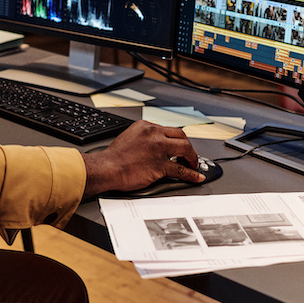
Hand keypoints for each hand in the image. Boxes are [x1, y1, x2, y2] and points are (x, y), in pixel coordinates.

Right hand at [81, 121, 204, 197]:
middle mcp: (154, 134)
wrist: (107, 168)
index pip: (167, 129)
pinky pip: (181, 169)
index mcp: (145, 126)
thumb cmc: (114, 157)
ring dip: (192, 157)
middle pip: (181, 135)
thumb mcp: (129, 137)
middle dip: (187, 145)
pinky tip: (196, 176)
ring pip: (185, 148)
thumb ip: (143, 138)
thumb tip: (152, 146)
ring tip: (193, 164)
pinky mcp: (160, 165)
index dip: (174, 139)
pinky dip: (191, 173)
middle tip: (189, 154)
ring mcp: (159, 149)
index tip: (177, 145)